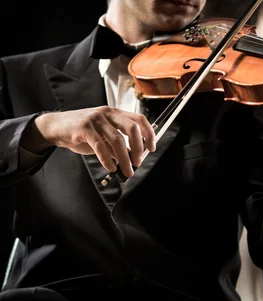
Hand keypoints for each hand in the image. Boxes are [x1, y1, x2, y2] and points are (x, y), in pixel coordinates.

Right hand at [24, 106, 154, 176]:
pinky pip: (100, 145)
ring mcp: (95, 119)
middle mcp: (108, 113)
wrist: (56, 127)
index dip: (149, 134)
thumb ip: (118, 146)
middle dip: (139, 148)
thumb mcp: (104, 137)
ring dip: (125, 158)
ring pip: (117, 139)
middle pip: (132, 128)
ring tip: (127, 171)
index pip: (140, 119)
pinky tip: (111, 168)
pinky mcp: (83, 127)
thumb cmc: (82, 133)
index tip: (152, 149)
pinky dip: (107, 159)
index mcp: (116, 113)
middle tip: (138, 162)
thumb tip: (133, 159)